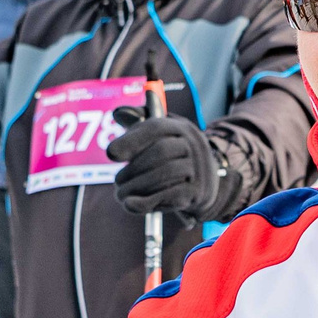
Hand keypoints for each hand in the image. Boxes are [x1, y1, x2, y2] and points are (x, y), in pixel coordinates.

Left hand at [109, 112, 223, 218]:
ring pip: (166, 173)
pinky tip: (130, 205)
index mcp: (181, 127)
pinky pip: (171, 195)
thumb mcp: (159, 138)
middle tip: (117, 181)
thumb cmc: (173, 157)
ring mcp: (199, 168)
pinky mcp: (197, 191)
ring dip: (137, 185)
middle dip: (133, 168)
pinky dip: (147, 201)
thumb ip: (138, 125)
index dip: (131, 140)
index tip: (110, 154)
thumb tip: (119, 113)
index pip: (156, 128)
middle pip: (161, 151)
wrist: (206, 184)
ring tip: (120, 194)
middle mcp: (194, 144)